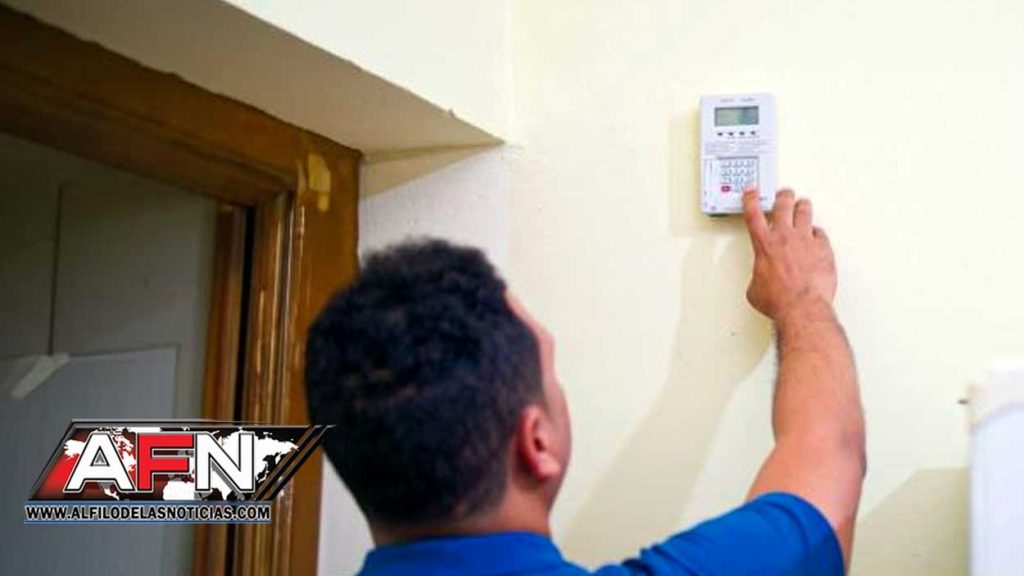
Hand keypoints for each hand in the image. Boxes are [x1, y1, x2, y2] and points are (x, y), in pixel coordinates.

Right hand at [741, 188, 835, 320]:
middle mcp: (784, 237)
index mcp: (764, 245)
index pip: (754, 214)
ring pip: (804, 212)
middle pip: (783, 205)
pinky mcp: (823, 248)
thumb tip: (760, 282)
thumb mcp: (755, 290)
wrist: (801, 306)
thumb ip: (757, 277)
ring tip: (802, 203)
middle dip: (782, 196)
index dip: (751, 200)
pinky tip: (816, 234)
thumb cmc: (779, 300)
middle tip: (783, 194)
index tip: (751, 192)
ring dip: (802, 206)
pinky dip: (817, 232)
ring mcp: (805, 240)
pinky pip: (820, 233)